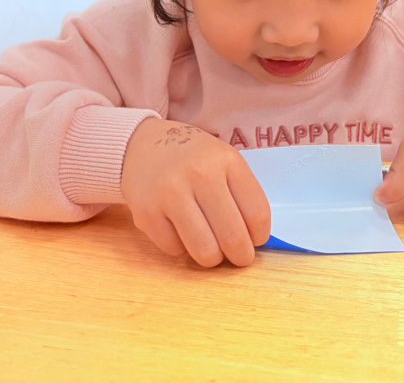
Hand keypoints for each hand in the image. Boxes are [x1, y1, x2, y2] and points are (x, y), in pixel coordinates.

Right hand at [121, 118, 270, 267]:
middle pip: (233, 236)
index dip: (259, 236)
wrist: (144, 145)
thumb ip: (241, 195)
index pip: (257, 214)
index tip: (254, 240)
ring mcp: (171, 193)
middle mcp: (200, 174)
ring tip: (211, 249)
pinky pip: (175, 250)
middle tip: (238, 257)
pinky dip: (180, 248)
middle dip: (240, 256)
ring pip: (205, 250)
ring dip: (212, 258)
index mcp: (227, 161)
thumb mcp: (223, 161)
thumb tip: (253, 241)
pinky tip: (179, 230)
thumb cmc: (192, 159)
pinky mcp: (146, 212)